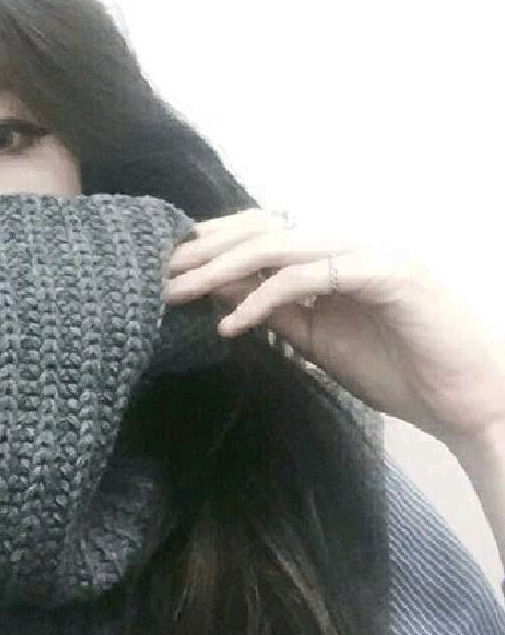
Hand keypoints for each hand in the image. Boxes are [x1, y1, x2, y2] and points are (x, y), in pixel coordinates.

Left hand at [163, 207, 504, 450]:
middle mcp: (349, 245)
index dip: (213, 245)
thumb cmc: (400, 372)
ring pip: (280, 245)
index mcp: (332, 257)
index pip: (262, 234)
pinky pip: (310, 279)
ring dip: (224, 267)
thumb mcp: (320, 342)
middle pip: (262, 230)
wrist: (472, 405)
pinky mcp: (388, 274)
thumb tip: (221, 294)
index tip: (170, 266)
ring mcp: (370, 255)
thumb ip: (277, 313)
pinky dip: (265, 298)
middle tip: (162, 272)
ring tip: (181, 291)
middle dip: (206, 249)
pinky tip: (232, 323)